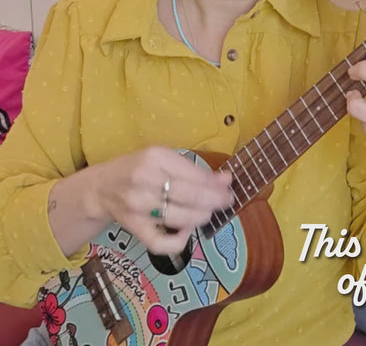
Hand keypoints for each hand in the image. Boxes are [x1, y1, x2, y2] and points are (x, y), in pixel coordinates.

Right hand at [93, 147, 233, 254]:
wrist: (101, 188)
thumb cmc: (138, 169)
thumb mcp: (163, 160)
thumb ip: (194, 170)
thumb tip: (226, 179)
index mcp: (155, 158)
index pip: (193, 174)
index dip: (215, 184)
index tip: (229, 187)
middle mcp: (144, 180)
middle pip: (190, 195)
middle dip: (215, 201)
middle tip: (226, 202)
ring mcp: (138, 206)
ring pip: (180, 218)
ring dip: (202, 217)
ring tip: (208, 213)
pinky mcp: (134, 228)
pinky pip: (162, 243)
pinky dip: (180, 241)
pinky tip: (187, 230)